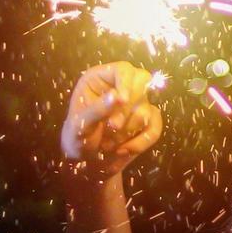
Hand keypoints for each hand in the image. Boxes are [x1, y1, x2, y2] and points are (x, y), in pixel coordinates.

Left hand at [60, 62, 163, 178]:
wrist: (86, 162)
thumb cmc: (76, 138)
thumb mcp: (79, 125)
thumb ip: (96, 110)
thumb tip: (117, 96)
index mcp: (100, 80)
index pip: (123, 70)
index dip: (126, 82)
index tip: (123, 100)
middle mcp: (120, 87)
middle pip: (142, 83)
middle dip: (128, 110)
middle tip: (113, 126)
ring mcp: (136, 104)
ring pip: (146, 109)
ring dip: (127, 130)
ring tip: (108, 143)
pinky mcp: (146, 121)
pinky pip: (155, 127)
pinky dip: (141, 142)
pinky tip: (124, 150)